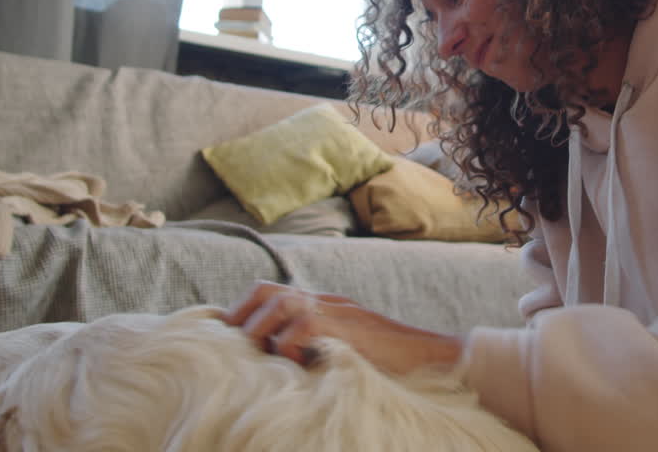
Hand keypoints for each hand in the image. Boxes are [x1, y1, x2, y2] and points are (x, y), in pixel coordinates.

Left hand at [224, 281, 464, 375]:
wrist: (431, 356)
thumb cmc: (391, 363)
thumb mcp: (345, 351)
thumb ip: (316, 348)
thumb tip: (278, 365)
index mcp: (322, 304)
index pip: (269, 292)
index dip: (242, 311)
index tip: (226, 337)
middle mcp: (325, 301)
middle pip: (266, 290)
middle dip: (241, 317)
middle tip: (232, 348)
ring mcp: (335, 311)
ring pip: (279, 303)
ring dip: (261, 331)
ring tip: (262, 357)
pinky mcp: (343, 327)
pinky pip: (300, 328)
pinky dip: (289, 348)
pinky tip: (297, 366)